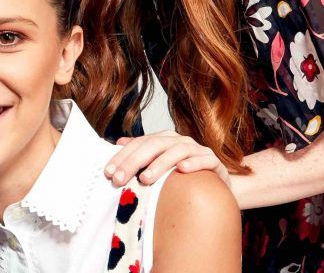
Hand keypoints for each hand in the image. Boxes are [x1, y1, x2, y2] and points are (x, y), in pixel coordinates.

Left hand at [106, 131, 229, 187]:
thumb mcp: (159, 165)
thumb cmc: (182, 176)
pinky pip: (204, 160)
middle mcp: (179, 141)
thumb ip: (141, 154)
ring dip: (160, 164)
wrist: (215, 184)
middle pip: (153, 146)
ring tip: (145, 179)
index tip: (108, 173)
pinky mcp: (214, 161)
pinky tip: (182, 171)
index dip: (122, 157)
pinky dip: (193, 163)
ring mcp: (197, 149)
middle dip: (134, 162)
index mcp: (163, 139)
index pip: (138, 144)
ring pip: (177, 151)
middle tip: (120, 179)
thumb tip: (118, 143)